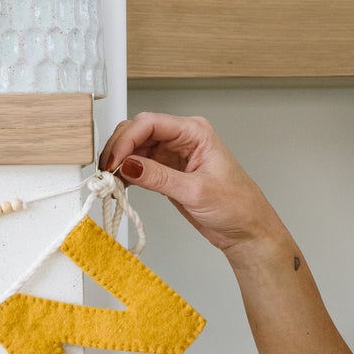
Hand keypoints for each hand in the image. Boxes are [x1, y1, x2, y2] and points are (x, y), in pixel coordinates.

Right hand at [97, 112, 283, 259]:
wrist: (246, 230)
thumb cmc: (237, 206)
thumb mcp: (196, 191)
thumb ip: (159, 177)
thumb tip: (128, 165)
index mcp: (195, 132)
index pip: (150, 123)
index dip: (127, 139)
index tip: (114, 160)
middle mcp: (183, 138)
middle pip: (138, 131)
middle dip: (119, 148)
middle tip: (107, 171)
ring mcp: (173, 154)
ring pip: (135, 148)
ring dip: (120, 161)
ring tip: (111, 180)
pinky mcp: (167, 171)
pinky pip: (139, 165)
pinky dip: (126, 173)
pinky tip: (120, 184)